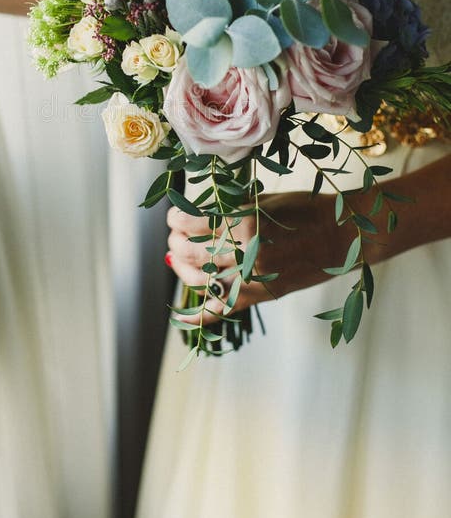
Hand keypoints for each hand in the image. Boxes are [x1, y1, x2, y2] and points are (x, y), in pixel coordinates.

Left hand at [167, 192, 357, 323]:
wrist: (344, 235)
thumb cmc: (305, 209)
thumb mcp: (263, 200)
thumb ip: (229, 209)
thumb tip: (193, 218)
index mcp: (246, 221)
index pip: (192, 223)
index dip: (176, 220)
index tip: (174, 217)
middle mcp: (246, 252)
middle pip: (192, 252)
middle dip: (176, 243)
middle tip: (174, 237)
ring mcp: (253, 278)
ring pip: (201, 281)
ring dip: (182, 270)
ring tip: (178, 259)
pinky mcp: (262, 295)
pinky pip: (223, 310)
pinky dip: (199, 317)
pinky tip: (181, 316)